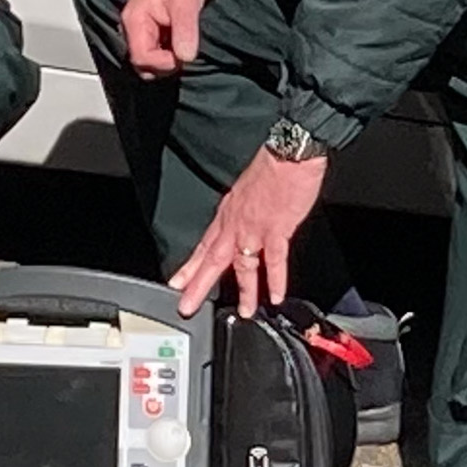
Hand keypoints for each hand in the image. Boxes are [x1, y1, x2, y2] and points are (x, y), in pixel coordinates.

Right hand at [120, 0, 220, 78]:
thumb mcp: (186, 3)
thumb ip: (184, 30)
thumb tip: (185, 58)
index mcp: (134, 20)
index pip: (141, 58)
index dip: (163, 63)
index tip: (184, 55)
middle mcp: (133, 26)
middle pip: (141, 63)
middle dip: (164, 64)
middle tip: (184, 50)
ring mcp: (141, 28)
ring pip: (149, 59)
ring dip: (167, 58)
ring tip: (183, 42)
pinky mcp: (151, 29)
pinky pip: (156, 51)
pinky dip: (169, 52)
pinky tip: (181, 39)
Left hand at [169, 147, 328, 318]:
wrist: (287, 154)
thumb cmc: (271, 169)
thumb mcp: (245, 191)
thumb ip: (242, 212)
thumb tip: (242, 227)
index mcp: (228, 213)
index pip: (204, 245)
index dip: (191, 266)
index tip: (178, 282)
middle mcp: (236, 222)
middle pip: (212, 259)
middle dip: (198, 285)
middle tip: (187, 305)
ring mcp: (255, 228)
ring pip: (242, 265)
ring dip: (244, 291)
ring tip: (243, 312)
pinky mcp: (277, 229)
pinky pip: (274, 260)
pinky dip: (274, 280)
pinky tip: (274, 296)